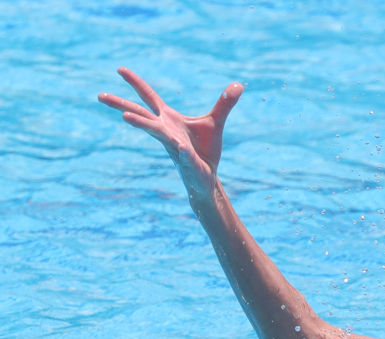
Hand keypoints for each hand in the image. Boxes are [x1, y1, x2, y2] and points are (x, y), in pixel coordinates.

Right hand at [98, 67, 242, 196]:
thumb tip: (239, 85)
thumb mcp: (216, 122)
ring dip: (142, 125)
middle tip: (99, 95)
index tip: (119, 69)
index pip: (149, 97)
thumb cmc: (205, 150)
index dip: (135, 83)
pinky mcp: (188, 163)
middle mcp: (166, 131)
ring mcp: (175, 147)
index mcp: (169, 119)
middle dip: (121, 105)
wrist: (207, 178)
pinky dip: (184, 152)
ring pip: (156, 134)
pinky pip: (185, 156)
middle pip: (141, 114)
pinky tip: (183, 148)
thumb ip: (225, 104)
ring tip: (126, 117)